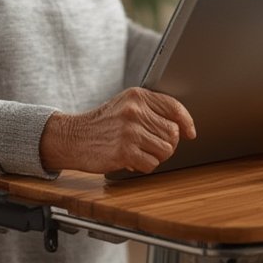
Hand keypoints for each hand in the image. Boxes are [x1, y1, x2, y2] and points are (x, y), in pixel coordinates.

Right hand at [39, 87, 195, 173]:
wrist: (72, 137)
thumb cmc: (101, 124)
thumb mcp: (124, 106)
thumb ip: (150, 110)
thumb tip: (182, 127)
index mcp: (137, 96)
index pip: (173, 107)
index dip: (186, 122)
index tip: (190, 133)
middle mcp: (135, 111)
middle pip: (173, 133)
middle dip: (166, 144)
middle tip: (150, 146)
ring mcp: (130, 131)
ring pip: (165, 150)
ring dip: (156, 156)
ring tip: (140, 152)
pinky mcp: (124, 151)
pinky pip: (152, 164)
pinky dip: (144, 166)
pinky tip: (131, 160)